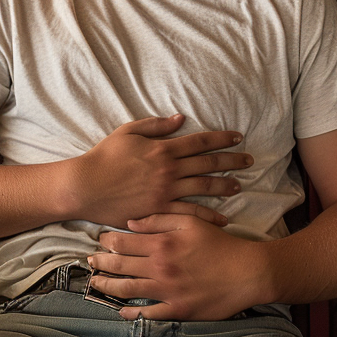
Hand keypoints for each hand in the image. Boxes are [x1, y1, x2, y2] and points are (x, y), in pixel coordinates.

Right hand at [66, 114, 250, 228]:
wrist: (86, 186)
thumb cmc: (104, 157)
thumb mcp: (128, 132)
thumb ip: (156, 125)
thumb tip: (180, 118)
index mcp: (163, 149)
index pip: (200, 142)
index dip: (221, 139)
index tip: (237, 137)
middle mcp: (168, 170)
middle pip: (207, 164)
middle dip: (231, 161)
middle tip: (249, 160)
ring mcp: (165, 192)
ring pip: (203, 188)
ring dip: (224, 186)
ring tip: (239, 185)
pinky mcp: (159, 211)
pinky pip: (189, 214)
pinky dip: (207, 216)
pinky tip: (222, 217)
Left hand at [89, 214, 268, 320]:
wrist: (246, 272)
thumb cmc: (220, 243)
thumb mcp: (191, 221)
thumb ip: (159, 219)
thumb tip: (131, 223)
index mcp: (162, 244)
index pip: (123, 242)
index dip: (107, 241)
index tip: (98, 240)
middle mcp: (160, 268)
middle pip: (120, 266)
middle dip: (101, 263)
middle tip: (89, 262)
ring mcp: (167, 291)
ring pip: (128, 290)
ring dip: (108, 287)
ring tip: (95, 284)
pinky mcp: (177, 310)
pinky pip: (148, 314)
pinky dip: (131, 313)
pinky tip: (120, 312)